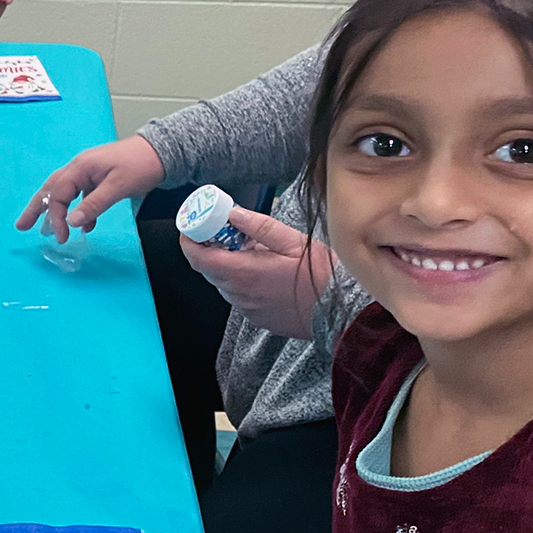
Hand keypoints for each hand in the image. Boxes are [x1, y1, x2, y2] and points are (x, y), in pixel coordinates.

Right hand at [17, 135, 165, 240]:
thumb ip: (94, 205)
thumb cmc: (140, 166)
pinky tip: (83, 226)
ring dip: (53, 209)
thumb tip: (71, 222)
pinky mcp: (98, 178)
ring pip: (63, 192)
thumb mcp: (118, 187)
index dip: (56, 216)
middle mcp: (79, 168)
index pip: (58, 194)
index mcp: (80, 167)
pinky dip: (78, 210)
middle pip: (51, 189)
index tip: (62, 237)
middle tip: (22, 226)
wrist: (161, 152)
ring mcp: (88, 172)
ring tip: (43, 227)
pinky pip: (80, 195)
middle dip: (36, 208)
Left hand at [181, 207, 334, 339]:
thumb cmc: (322, 275)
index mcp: (244, 273)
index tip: (191, 227)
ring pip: (225, 284)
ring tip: (250, 249)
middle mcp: (240, 295)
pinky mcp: (258, 318)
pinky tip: (262, 270)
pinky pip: (240, 296)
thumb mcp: (292, 241)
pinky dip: (242, 280)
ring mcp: (248, 310)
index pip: (198, 258)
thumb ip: (258, 227)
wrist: (344, 311)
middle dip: (211, 249)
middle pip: (209, 270)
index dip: (189, 241)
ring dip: (228, 265)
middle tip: (224, 231)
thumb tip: (232, 213)